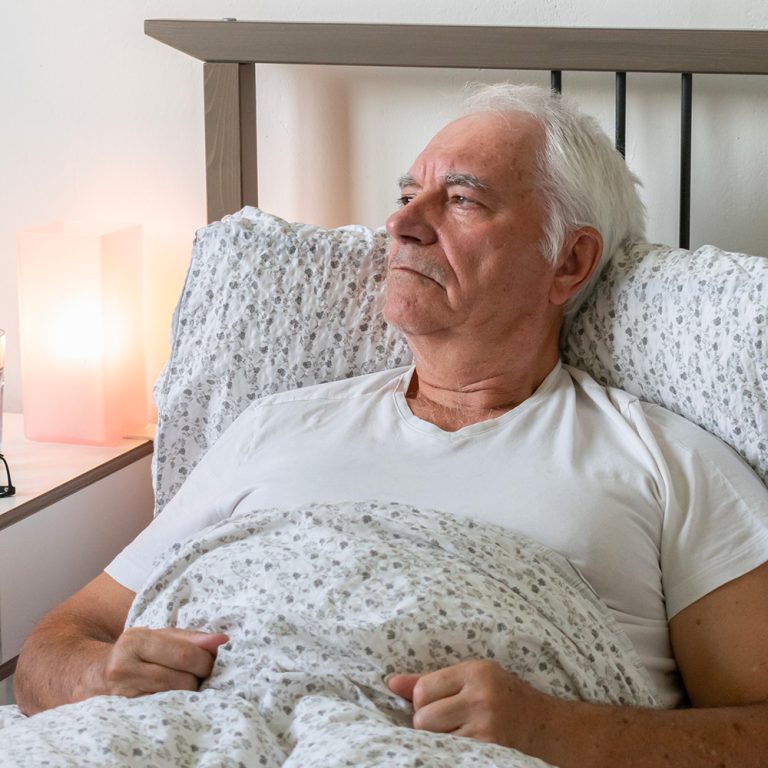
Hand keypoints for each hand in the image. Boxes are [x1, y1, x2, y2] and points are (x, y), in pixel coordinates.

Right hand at [84, 627, 228, 699]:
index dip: (206, 660)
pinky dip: (176, 704)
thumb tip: (222, 640)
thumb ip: (191, 638)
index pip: (184, 654)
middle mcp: (123, 665)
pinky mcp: (124, 713)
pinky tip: (175, 698)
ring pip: (175, 697)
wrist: (93, 677)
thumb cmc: (136, 653)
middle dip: (200, 678)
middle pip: (182, 679)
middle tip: (204, 675)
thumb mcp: (159, 637)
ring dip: (189, 692)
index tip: (214, 661)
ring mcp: (122, 693)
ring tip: (188, 684)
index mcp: (136, 640)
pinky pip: (162, 710)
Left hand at [388, 659, 549, 749]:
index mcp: (474, 672)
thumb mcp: (470, 677)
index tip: (434, 703)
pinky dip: (450, 750)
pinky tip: (462, 742)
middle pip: (424, 717)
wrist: (542, 724)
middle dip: (427, 722)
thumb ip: (431, 680)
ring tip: (455, 730)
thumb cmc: (500, 695)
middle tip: (445, 720)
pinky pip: (450, 752)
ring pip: (434, 738)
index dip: (421, 700)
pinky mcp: (489, 749)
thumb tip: (391, 683)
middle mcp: (480, 697)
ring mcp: (485, 727)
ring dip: (437, 738)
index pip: (423, 688)